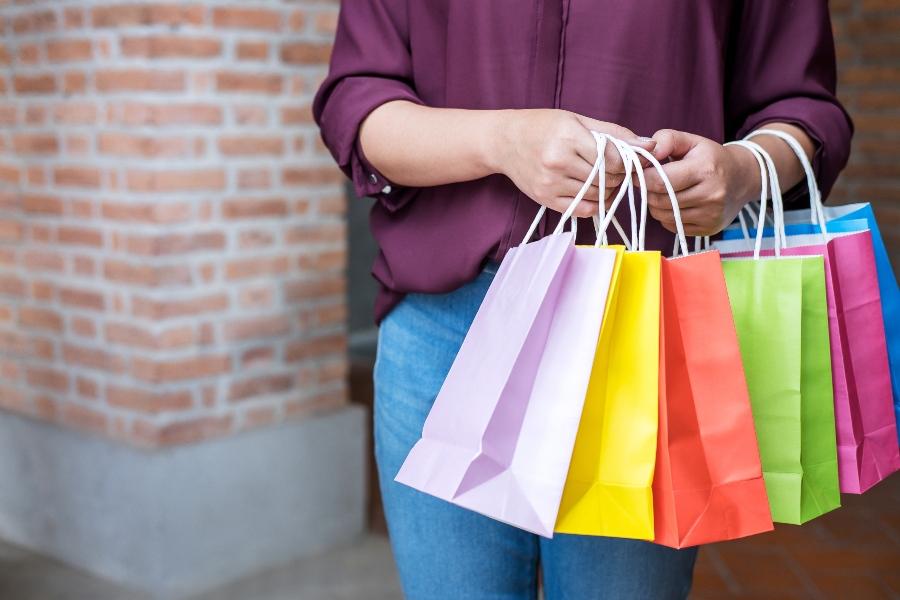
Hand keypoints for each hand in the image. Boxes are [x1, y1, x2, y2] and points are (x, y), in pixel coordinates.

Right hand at [490, 109, 654, 217]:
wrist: (504, 141)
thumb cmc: (543, 126)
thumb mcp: (578, 120)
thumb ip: (615, 134)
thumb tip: (649, 145)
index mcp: (568, 137)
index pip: (612, 160)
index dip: (625, 162)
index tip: (625, 159)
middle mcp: (557, 162)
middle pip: (607, 180)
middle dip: (618, 176)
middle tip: (614, 169)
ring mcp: (550, 183)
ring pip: (597, 196)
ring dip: (607, 190)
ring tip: (602, 177)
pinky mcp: (545, 199)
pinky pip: (582, 209)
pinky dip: (594, 203)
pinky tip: (591, 191)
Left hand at [641, 129, 760, 235]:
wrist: (741, 179)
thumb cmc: (710, 158)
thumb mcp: (691, 141)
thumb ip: (666, 139)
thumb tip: (644, 153)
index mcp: (706, 170)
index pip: (659, 181)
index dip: (642, 176)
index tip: (638, 172)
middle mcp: (710, 195)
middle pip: (659, 200)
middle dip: (648, 190)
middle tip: (650, 181)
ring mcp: (710, 215)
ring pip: (662, 215)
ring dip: (656, 204)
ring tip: (664, 191)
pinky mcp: (707, 230)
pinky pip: (672, 226)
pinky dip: (667, 215)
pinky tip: (676, 203)